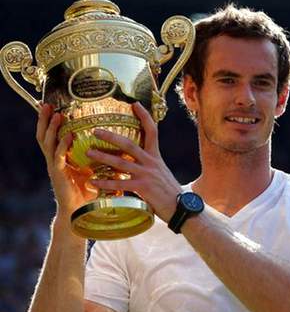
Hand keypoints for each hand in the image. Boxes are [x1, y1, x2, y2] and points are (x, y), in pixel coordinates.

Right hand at [36, 104, 96, 218]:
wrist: (81, 211)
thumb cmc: (89, 190)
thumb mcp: (94, 168)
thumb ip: (102, 155)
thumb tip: (123, 143)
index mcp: (63, 156)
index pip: (54, 134)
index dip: (51, 121)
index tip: (54, 105)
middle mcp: (56, 159)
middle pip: (45, 135)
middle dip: (45, 119)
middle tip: (48, 105)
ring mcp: (55, 166)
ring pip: (47, 143)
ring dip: (52, 129)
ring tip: (58, 115)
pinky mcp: (59, 175)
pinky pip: (58, 158)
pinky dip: (63, 146)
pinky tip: (69, 137)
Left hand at [87, 102, 180, 221]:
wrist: (180, 206)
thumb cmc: (170, 191)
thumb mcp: (161, 172)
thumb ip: (149, 165)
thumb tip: (137, 162)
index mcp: (156, 157)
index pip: (152, 131)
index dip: (144, 116)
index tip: (135, 104)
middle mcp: (151, 162)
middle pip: (129, 144)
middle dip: (111, 136)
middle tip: (95, 131)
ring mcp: (146, 174)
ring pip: (121, 162)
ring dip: (103, 157)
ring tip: (88, 152)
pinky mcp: (142, 188)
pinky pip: (120, 183)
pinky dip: (105, 182)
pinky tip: (93, 181)